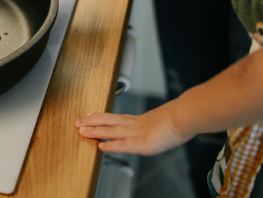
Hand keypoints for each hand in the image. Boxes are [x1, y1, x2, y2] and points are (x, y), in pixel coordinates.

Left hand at [75, 105, 190, 155]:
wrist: (185, 116)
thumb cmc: (180, 118)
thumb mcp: (166, 121)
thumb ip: (159, 125)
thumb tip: (163, 127)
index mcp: (140, 120)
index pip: (116, 118)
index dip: (102, 117)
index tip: (90, 115)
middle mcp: (135, 124)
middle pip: (109, 121)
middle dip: (92, 121)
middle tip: (78, 121)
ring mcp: (137, 133)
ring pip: (111, 130)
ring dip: (95, 131)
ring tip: (82, 130)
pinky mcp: (142, 143)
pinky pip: (123, 145)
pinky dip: (111, 145)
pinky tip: (100, 146)